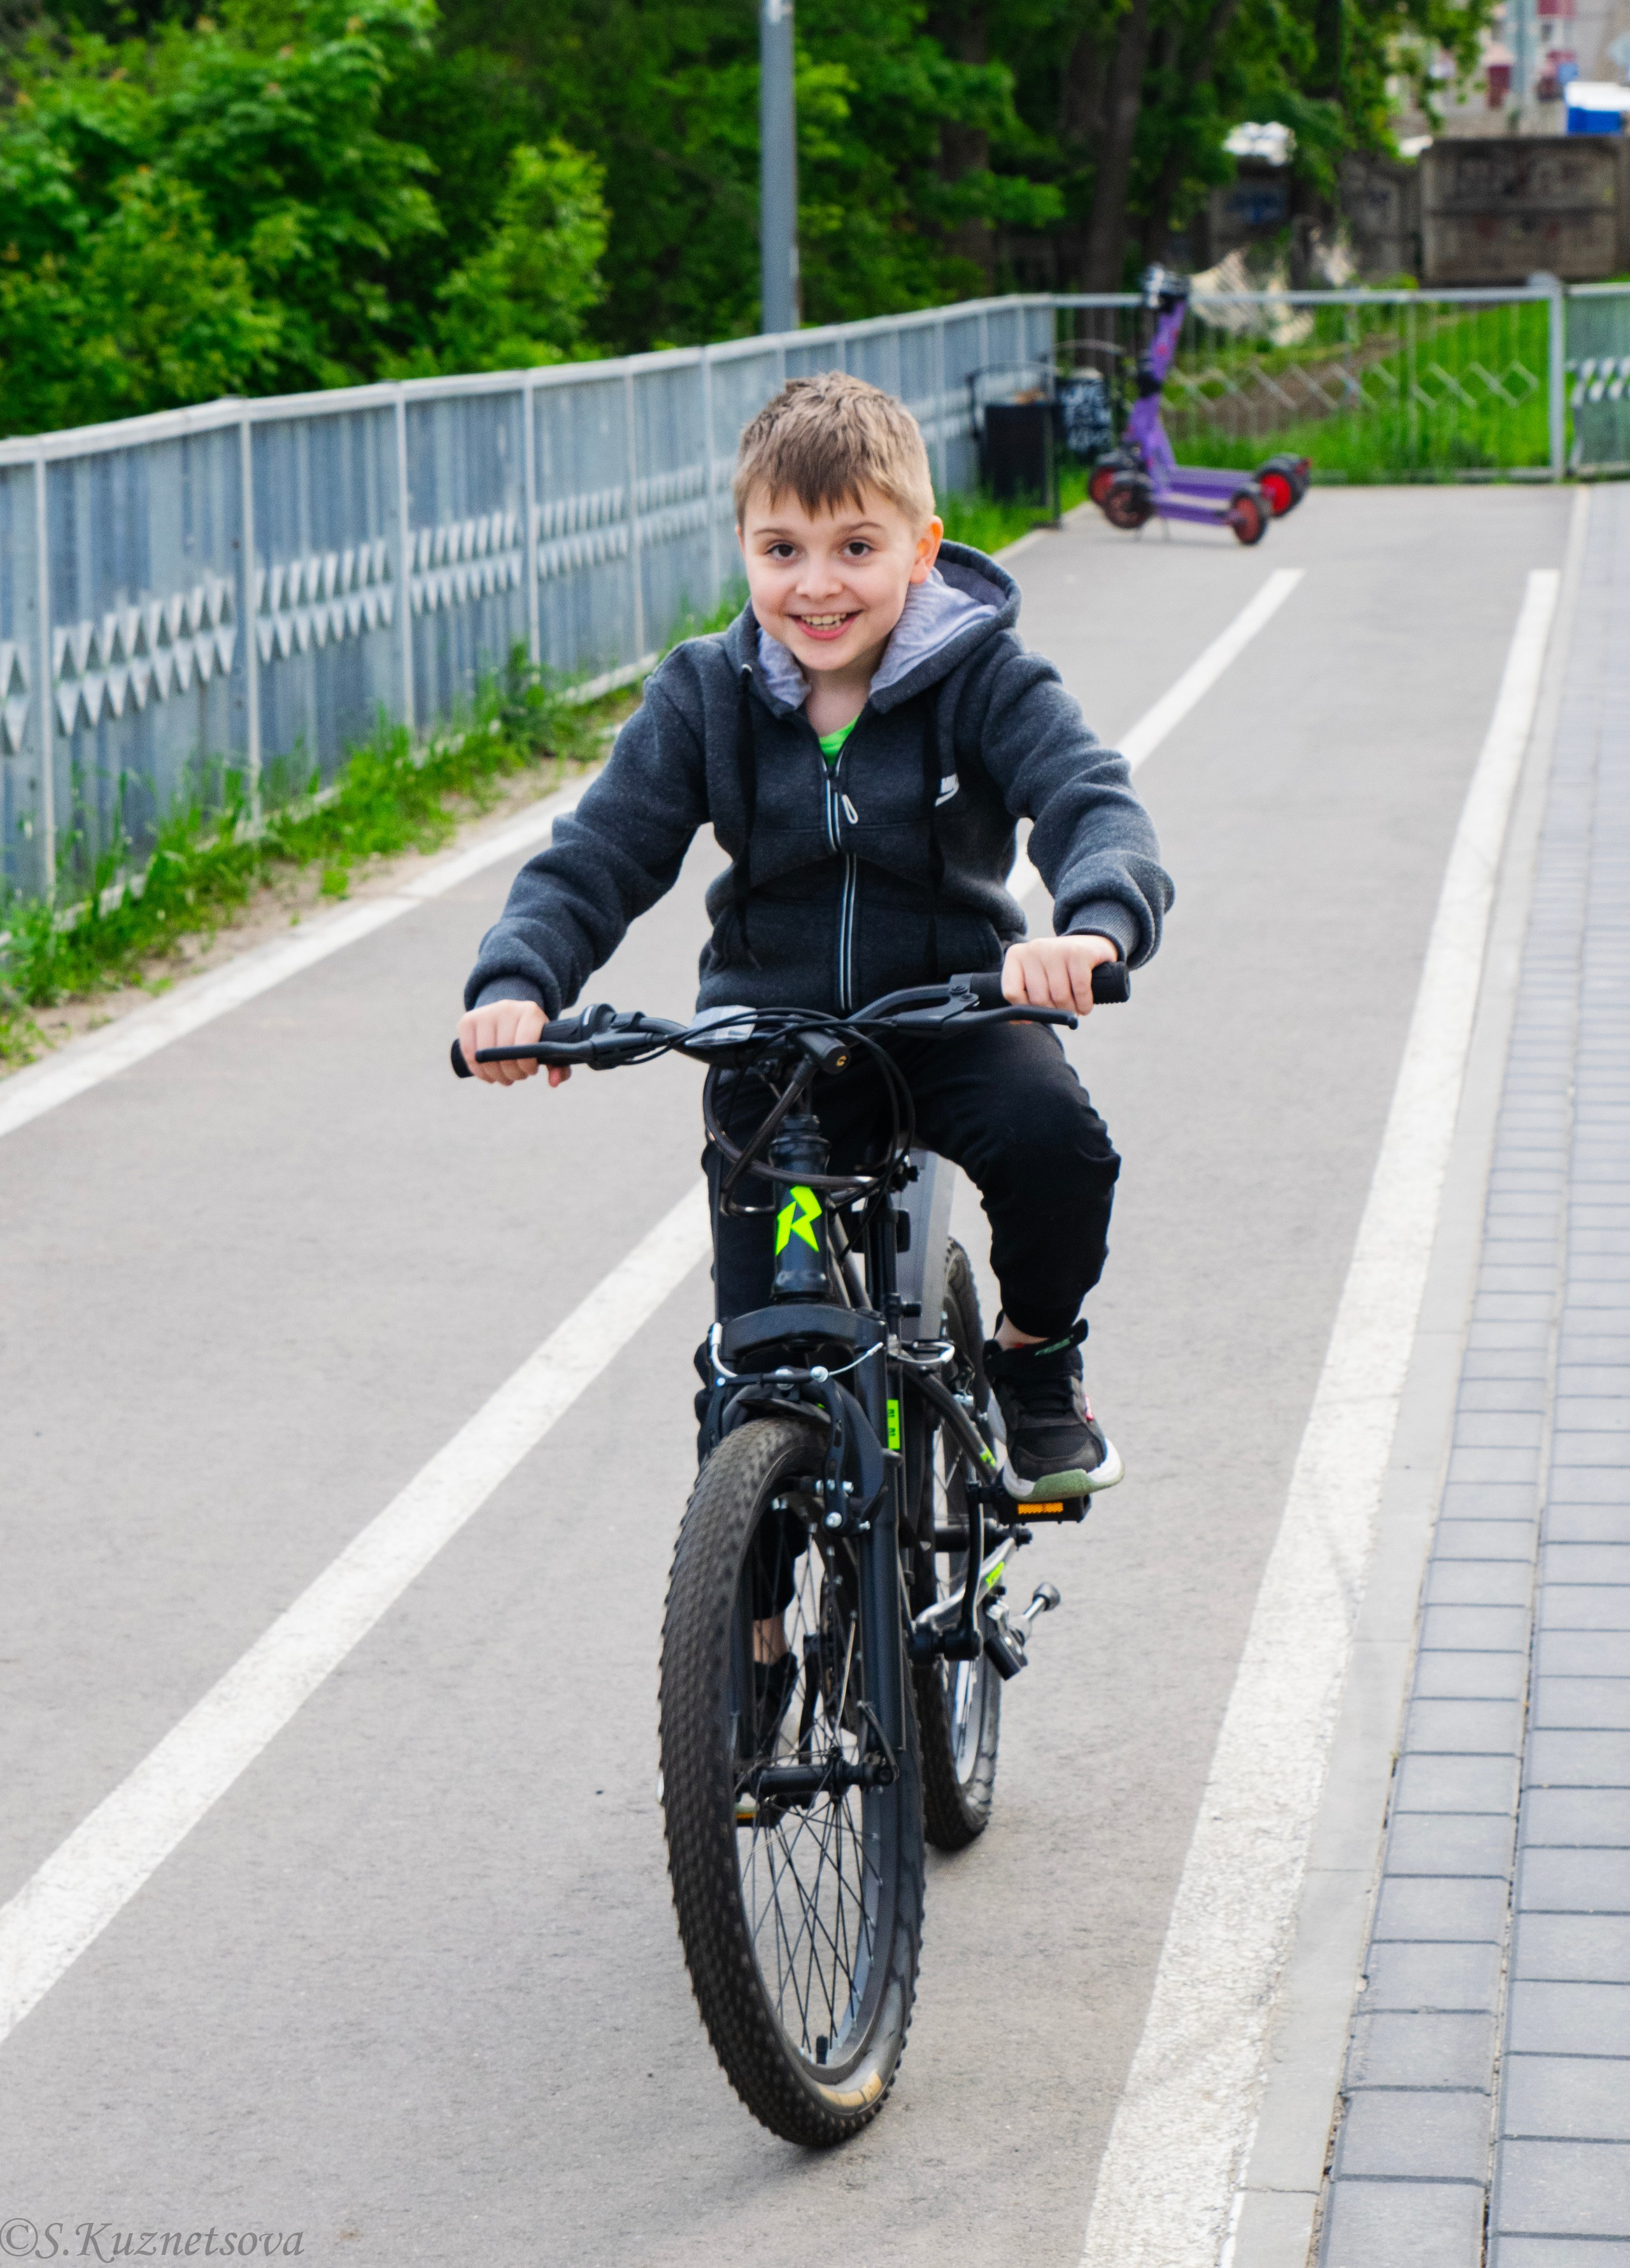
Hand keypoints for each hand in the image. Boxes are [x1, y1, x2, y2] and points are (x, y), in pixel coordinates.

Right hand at [456, 998, 569, 1086]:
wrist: (509, 1015)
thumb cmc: (533, 1037)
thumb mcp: (549, 1047)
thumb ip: (559, 1067)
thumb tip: (554, 1082)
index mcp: (530, 1012)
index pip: (526, 1044)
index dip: (527, 1065)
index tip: (530, 1070)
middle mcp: (506, 1008)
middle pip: (504, 1053)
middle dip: (511, 1073)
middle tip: (516, 1076)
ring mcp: (485, 1013)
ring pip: (485, 1055)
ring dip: (494, 1074)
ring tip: (503, 1076)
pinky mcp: (467, 1020)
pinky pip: (469, 1053)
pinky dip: (478, 1070)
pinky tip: (487, 1074)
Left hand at [1001, 933, 1118, 1015]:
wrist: (1089, 946)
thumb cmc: (1059, 970)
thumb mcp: (1037, 978)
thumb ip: (1025, 998)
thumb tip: (1020, 1020)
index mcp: (1016, 956)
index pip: (1012, 992)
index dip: (1025, 1010)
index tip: (1038, 1013)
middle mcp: (1034, 949)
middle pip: (1038, 998)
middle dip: (1053, 1012)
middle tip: (1062, 1010)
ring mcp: (1056, 949)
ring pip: (1060, 996)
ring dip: (1071, 1010)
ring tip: (1075, 1007)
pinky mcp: (1079, 952)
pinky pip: (1080, 989)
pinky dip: (1084, 1004)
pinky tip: (1085, 1004)